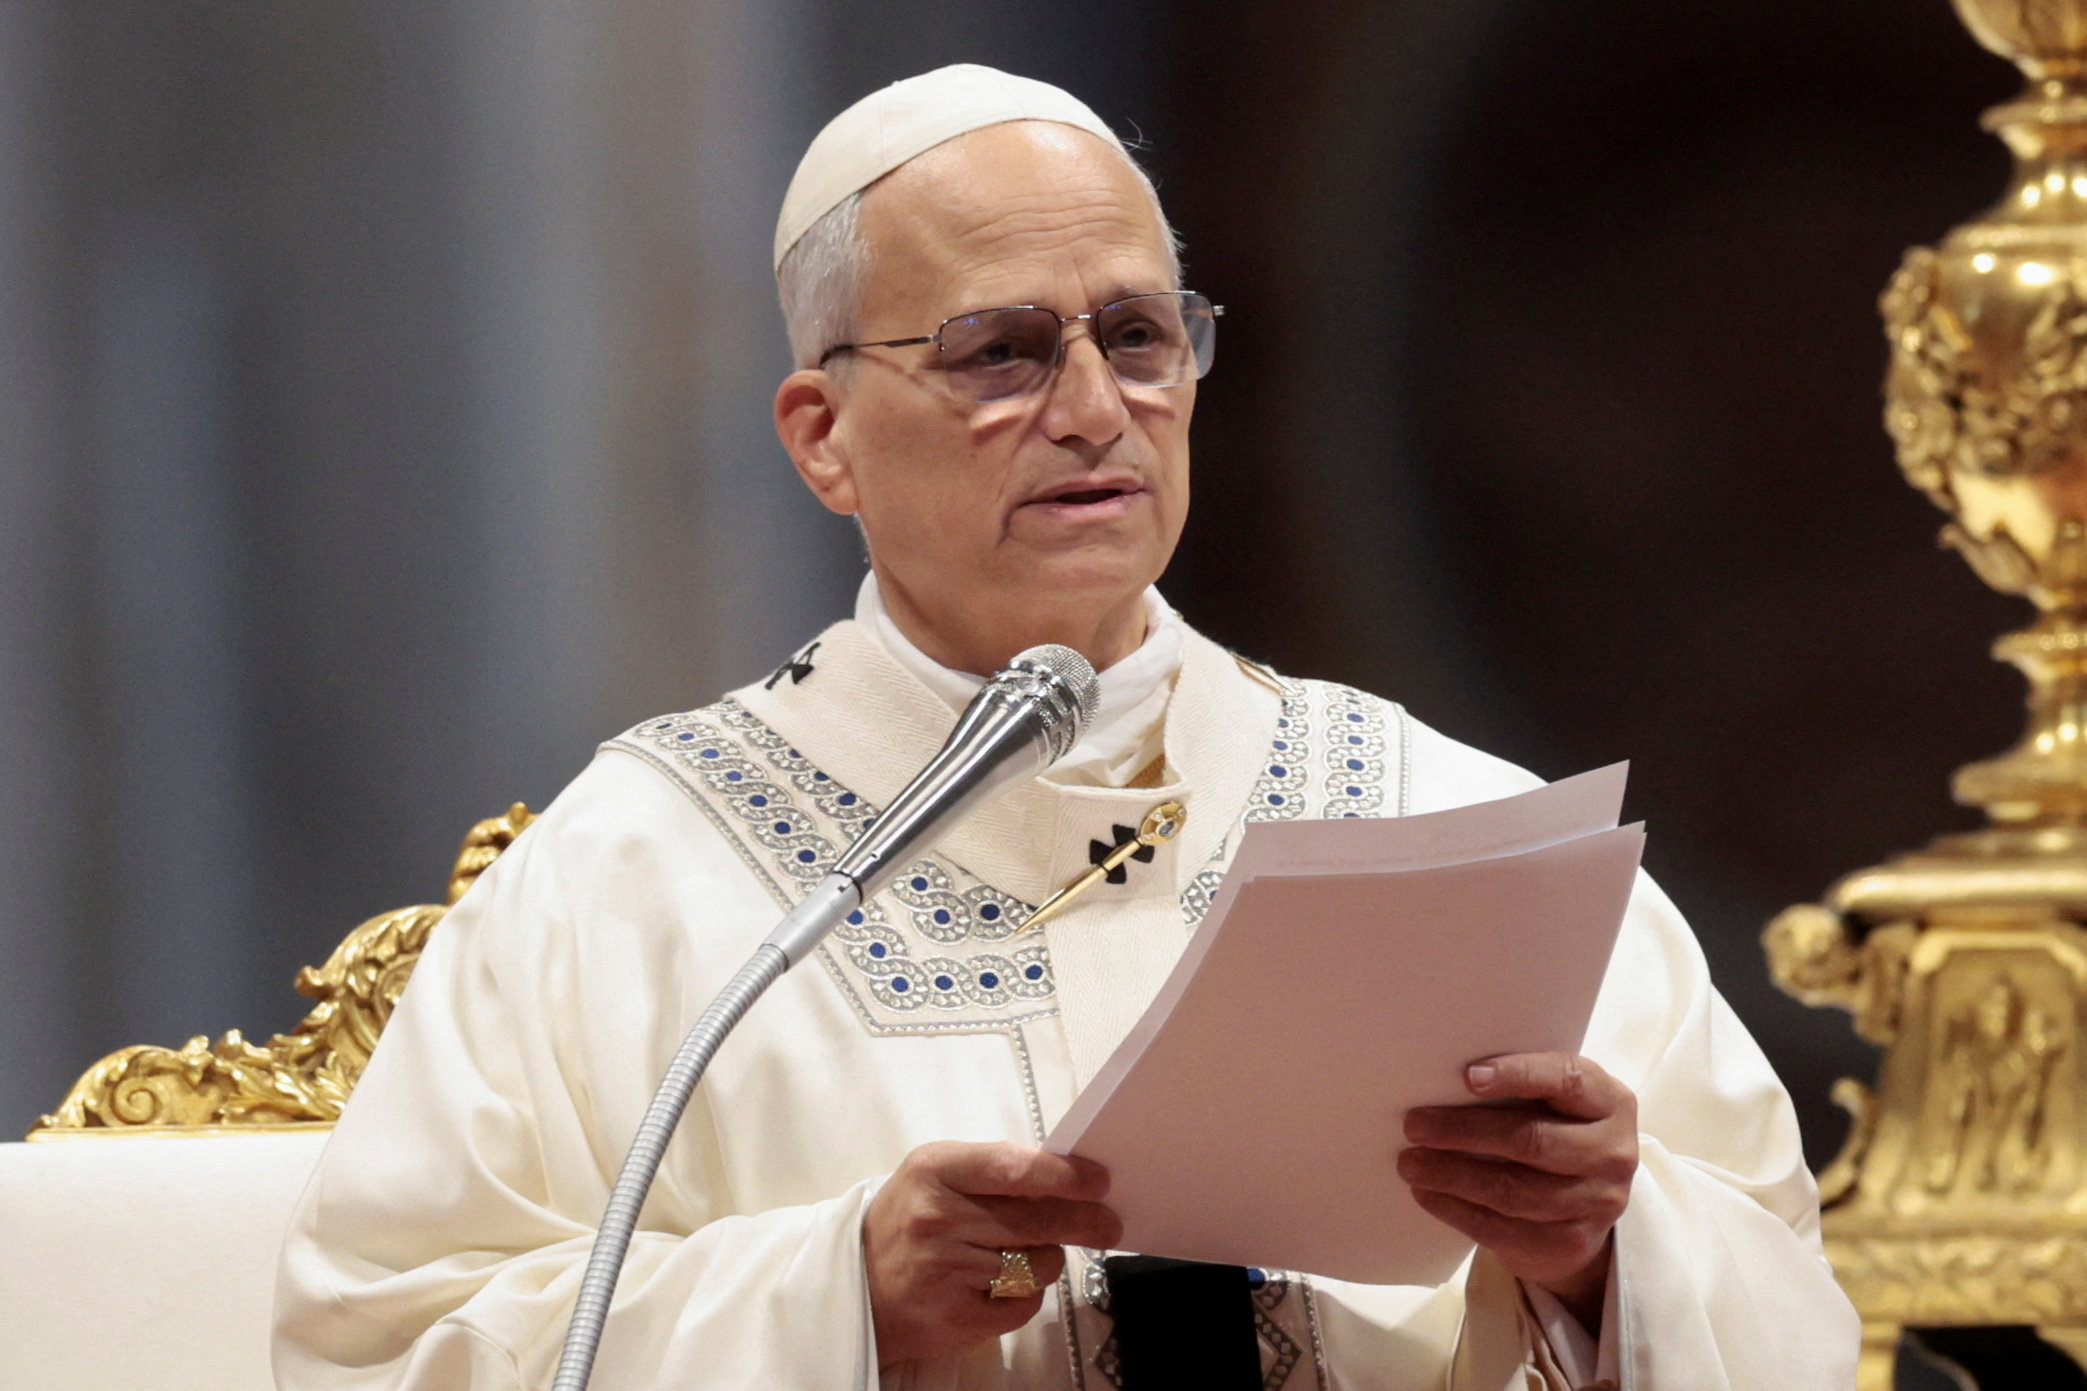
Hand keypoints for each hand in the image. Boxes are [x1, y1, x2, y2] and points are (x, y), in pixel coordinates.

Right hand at [864, 1140, 1121, 1366]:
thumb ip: (993, 1170)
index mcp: (934, 1170)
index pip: (1012, 1168)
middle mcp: (937, 1218)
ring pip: (1036, 1263)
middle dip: (1083, 1221)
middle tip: (1109, 1224)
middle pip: (1035, 1220)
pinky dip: (1026, 1293)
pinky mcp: (958, 1316)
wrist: (859, 1288)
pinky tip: (1003, 1284)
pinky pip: (1023, 1303)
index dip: (1063, 1175)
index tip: (1099, 1181)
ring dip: (1045, 1259)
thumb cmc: (908, 1221)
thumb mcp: (935, 1176)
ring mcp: (947, 1271)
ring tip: (1024, 1254)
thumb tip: (1067, 1176)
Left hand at [1398, 1052, 1637, 1327]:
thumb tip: (1440, 1077)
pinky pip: (1505, 1229)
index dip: (1517, 1075)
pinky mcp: (1571, 1242)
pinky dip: (1457, 1210)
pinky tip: (1428, 1194)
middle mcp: (1613, 1152)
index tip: (1467, 1076)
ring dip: (1452, 1176)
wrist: (1586, 1206)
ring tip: (1410, 1163)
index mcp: (1610, 1101)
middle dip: (1464, 1131)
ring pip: (1513, 1191)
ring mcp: (1597, 1203)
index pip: (1566, 1080)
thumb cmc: (1555, 1130)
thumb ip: (1521, 1087)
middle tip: (1414, 1125)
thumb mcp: (1555, 1101)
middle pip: (1532, 1140)